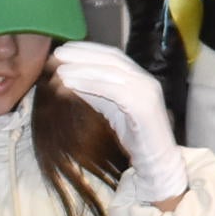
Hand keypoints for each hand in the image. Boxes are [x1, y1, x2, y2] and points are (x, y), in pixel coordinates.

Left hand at [52, 42, 188, 204]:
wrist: (158, 164)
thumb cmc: (136, 140)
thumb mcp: (112, 110)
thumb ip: (96, 93)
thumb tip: (69, 79)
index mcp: (140, 79)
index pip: (112, 56)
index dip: (87, 51)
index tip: (63, 51)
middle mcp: (145, 80)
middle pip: (111, 59)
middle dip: (82, 54)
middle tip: (56, 54)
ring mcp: (146, 91)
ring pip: (110, 71)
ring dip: (81, 68)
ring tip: (58, 70)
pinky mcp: (142, 106)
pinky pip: (111, 89)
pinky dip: (88, 84)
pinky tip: (69, 84)